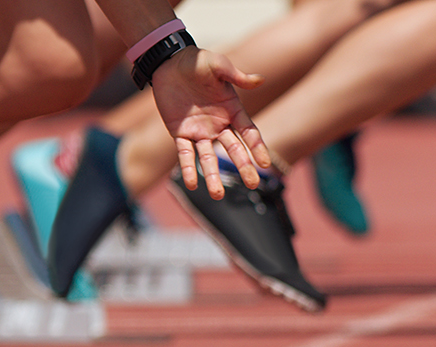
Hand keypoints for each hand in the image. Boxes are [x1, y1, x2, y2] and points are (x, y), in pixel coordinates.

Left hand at [149, 46, 269, 199]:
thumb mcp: (218, 65)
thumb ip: (236, 76)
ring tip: (217, 196)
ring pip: (208, 158)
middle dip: (243, 167)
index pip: (248, 132)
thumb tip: (259, 80)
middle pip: (233, 149)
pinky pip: (185, 154)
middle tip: (253, 184)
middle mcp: (218, 125)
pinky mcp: (180, 133)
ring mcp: (199, 131)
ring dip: (213, 176)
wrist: (170, 63)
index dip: (257, 147)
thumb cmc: (198, 61)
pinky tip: (191, 184)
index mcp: (232, 110)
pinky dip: (188, 169)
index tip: (265, 163)